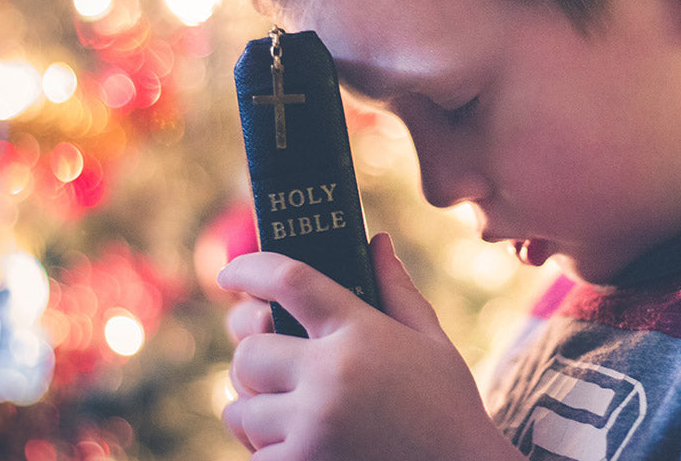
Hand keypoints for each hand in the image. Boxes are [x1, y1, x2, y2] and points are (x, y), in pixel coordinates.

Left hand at [217, 233, 523, 460]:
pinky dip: (267, 453)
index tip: (230, 275)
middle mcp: (329, 376)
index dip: (251, 269)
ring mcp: (311, 429)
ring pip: (240, 410)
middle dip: (256, 360)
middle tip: (275, 370)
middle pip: (249, 352)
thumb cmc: (449, 410)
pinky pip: (253, 457)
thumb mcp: (432, 343)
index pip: (290, 280)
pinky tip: (299, 448)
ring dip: (256, 411)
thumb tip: (375, 241)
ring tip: (289, 415)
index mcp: (361, 333)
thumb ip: (397, 290)